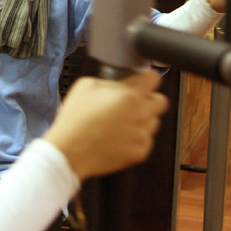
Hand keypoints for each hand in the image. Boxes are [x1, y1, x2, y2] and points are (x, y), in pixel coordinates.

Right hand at [43, 70, 166, 180]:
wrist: (70, 151)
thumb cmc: (74, 120)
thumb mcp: (84, 86)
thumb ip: (108, 81)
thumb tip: (118, 83)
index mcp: (129, 95)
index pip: (153, 78)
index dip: (146, 78)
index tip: (141, 81)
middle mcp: (141, 114)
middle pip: (161, 101)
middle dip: (149, 99)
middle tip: (132, 103)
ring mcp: (142, 135)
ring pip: (154, 121)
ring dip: (142, 119)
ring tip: (120, 123)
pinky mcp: (140, 152)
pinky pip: (146, 140)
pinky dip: (135, 138)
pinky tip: (117, 137)